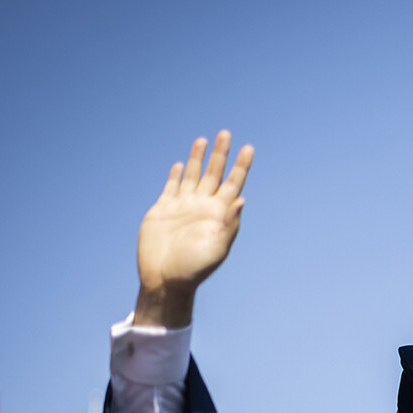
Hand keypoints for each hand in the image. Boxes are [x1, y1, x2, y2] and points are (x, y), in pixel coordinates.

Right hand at [135, 131, 253, 325]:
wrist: (165, 279)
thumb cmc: (194, 269)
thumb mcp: (217, 248)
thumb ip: (229, 225)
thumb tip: (242, 200)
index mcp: (219, 214)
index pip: (234, 184)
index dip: (241, 166)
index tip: (249, 148)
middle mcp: (203, 207)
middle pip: (215, 174)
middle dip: (221, 154)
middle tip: (226, 133)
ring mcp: (183, 206)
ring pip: (194, 176)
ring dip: (199, 158)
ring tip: (204, 140)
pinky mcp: (163, 210)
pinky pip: (172, 187)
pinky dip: (177, 175)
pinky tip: (182, 165)